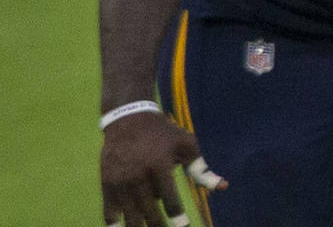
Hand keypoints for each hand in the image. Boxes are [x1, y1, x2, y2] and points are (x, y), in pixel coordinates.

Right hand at [101, 112, 226, 225]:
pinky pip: (109, 210)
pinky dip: (115, 223)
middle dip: (160, 226)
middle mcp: (138, 175)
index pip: (171, 200)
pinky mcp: (106, 183)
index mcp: (160, 166)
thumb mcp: (186, 145)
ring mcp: (120, 181)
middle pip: (150, 212)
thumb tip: (224, 187)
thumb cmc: (163, 134)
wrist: (128, 119)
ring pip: (130, 215)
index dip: (178, 218)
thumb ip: (201, 170)